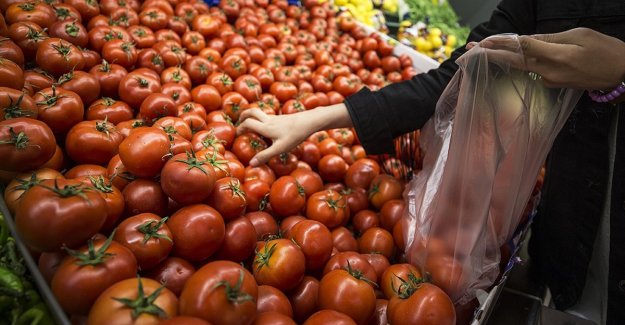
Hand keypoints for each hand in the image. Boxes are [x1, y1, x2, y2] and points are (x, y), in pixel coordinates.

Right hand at [236, 103, 352, 165]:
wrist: (309, 122)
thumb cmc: (295, 135)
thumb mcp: (280, 148)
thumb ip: (265, 156)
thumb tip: (251, 164)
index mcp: (265, 127)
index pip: (247, 123)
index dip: (240, 128)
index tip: (236, 135)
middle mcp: (269, 120)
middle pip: (252, 111)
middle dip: (243, 115)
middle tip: (239, 122)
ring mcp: (276, 118)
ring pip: (261, 113)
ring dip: (253, 117)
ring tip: (251, 126)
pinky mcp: (283, 118)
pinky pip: (268, 117)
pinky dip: (263, 120)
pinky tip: (268, 130)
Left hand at [466, 28, 624, 89]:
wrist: (622, 74)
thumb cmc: (605, 50)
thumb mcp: (579, 36)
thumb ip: (550, 38)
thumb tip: (527, 39)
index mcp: (556, 56)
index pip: (521, 48)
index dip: (500, 44)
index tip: (482, 42)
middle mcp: (548, 71)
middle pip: (513, 61)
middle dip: (489, 55)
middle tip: (468, 51)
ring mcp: (549, 80)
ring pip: (520, 66)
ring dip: (500, 59)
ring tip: (481, 52)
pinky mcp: (552, 84)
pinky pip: (531, 71)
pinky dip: (518, 63)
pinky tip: (508, 58)